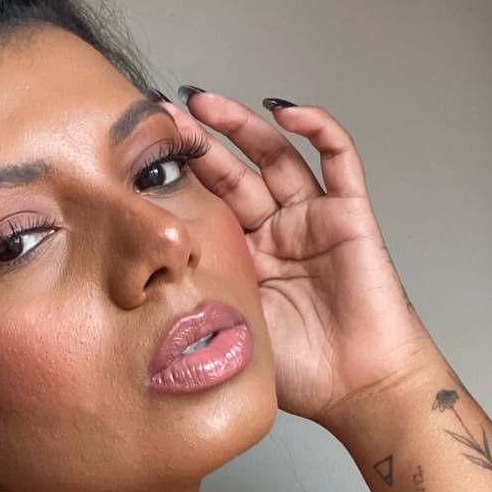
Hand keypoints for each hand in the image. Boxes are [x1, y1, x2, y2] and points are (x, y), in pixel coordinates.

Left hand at [155, 88, 441, 427]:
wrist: (357, 389)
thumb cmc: (298, 370)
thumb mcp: (228, 324)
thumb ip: (198, 294)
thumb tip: (134, 283)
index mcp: (242, 258)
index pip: (207, 204)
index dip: (179, 177)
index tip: (139, 155)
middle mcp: (274, 232)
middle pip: (235, 173)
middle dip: (199, 143)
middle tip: (163, 117)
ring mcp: (311, 220)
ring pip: (276, 156)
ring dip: (243, 126)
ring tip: (204, 103)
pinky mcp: (349, 215)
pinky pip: (338, 161)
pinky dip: (318, 129)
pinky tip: (286, 110)